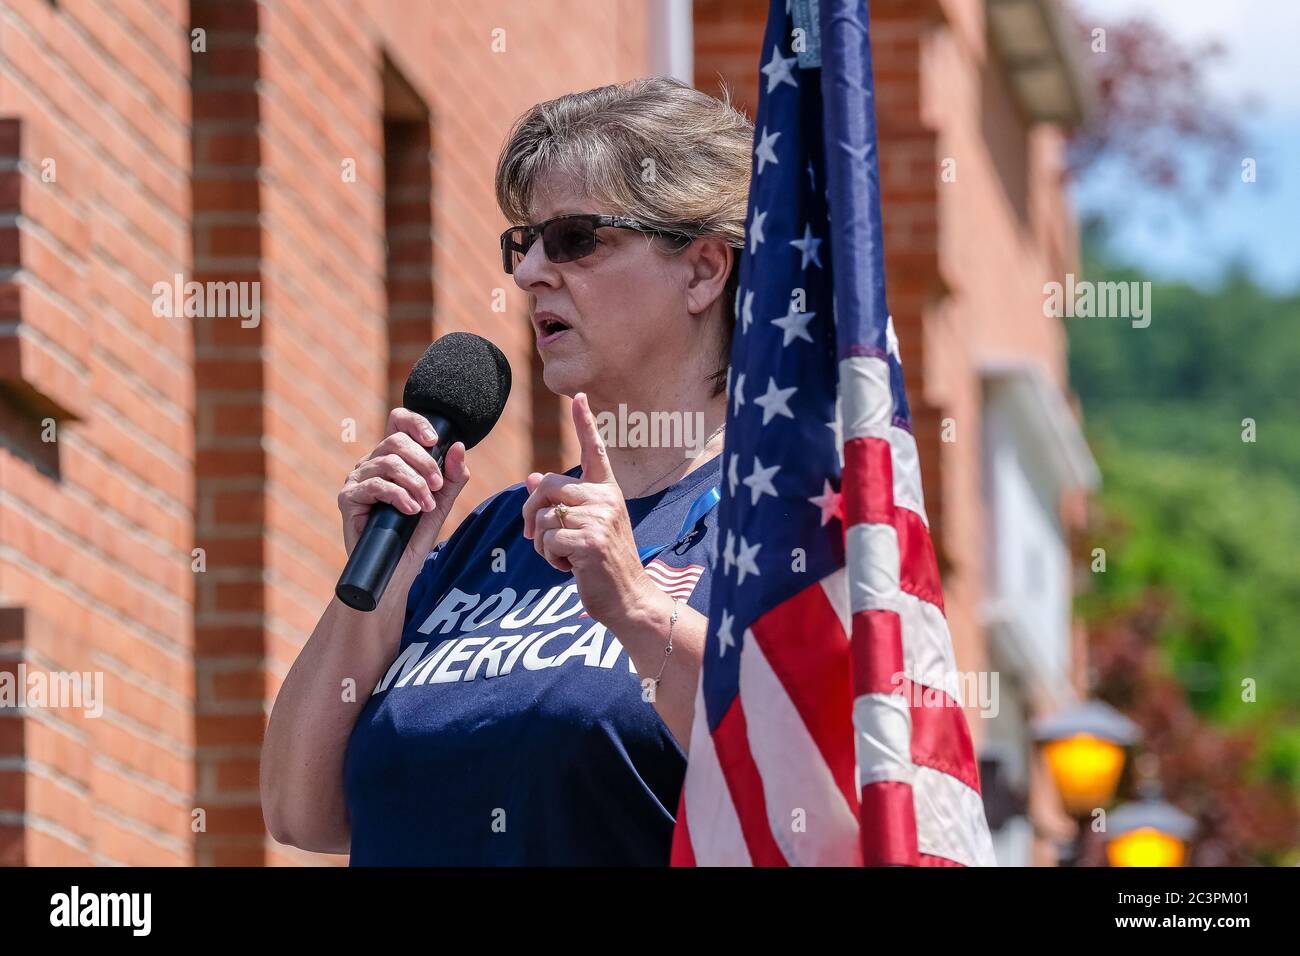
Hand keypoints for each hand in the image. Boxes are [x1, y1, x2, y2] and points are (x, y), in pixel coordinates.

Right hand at [337, 407, 471, 561]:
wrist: (395, 570)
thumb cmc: (414, 536)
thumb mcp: (440, 503)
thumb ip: (451, 477)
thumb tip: (459, 446)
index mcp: (392, 458)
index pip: (398, 422)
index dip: (416, 423)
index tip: (435, 441)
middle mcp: (372, 463)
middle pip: (397, 441)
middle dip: (424, 463)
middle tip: (437, 487)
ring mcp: (358, 478)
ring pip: (389, 463)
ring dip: (415, 484)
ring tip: (426, 506)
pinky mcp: (348, 497)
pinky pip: (376, 485)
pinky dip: (399, 496)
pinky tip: (410, 510)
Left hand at [521, 393, 654, 626]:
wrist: (628, 598)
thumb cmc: (604, 563)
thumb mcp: (585, 527)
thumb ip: (562, 503)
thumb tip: (530, 478)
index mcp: (607, 491)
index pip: (594, 450)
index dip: (585, 422)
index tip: (579, 397)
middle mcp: (606, 499)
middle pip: (546, 485)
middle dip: (529, 512)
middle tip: (533, 535)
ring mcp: (599, 519)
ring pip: (542, 517)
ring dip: (542, 543)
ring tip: (564, 557)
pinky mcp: (589, 542)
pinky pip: (547, 540)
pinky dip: (549, 558)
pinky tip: (569, 567)